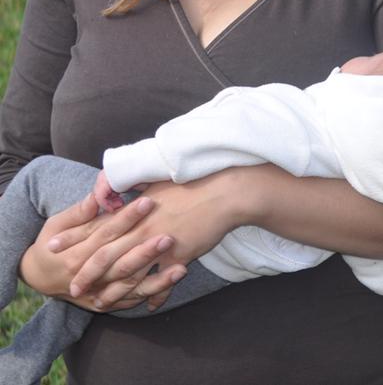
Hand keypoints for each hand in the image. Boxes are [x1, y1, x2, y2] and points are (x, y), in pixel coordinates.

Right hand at [20, 193, 185, 311]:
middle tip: (170, 236)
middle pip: (121, 264)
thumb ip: (78, 213)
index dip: (127, 219)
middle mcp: (88, 278)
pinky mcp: (107, 303)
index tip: (148, 203)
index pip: (105, 235)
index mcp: (75, 256)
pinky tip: (173, 283)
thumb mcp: (55, 226)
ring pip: (130, 287)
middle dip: (146, 251)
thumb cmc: (48, 246)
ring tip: (182, 267)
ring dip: (157, 280)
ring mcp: (98, 293)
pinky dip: (153, 294)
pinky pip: (132, 300)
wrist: (38, 278)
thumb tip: (98, 196)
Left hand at [64, 173, 245, 303]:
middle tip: (71, 289)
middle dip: (86, 275)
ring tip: (101, 303)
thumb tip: (119, 192)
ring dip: (114, 292)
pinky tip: (150, 305)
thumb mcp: (157, 182)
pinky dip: (156, 295)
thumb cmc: (192, 184)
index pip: (95, 228)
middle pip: (105, 257)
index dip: (73, 239)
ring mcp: (159, 245)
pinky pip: (163, 281)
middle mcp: (141, 231)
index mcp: (134, 213)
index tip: (52, 248)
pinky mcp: (179, 256)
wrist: (224, 193)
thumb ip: (135, 191)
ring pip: (129, 274)